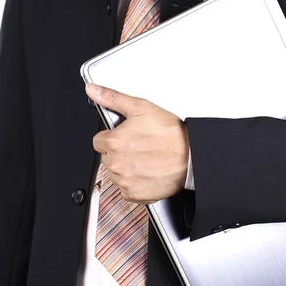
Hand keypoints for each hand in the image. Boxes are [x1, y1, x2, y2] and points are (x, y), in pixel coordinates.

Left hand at [85, 83, 189, 203]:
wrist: (191, 156)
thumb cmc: (171, 134)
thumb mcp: (141, 108)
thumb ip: (113, 98)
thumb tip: (94, 90)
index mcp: (114, 142)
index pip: (99, 141)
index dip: (112, 137)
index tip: (125, 137)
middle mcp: (116, 164)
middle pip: (107, 157)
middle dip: (119, 152)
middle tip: (140, 146)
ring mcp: (125, 181)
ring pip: (116, 173)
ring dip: (127, 167)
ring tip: (146, 159)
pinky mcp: (134, 194)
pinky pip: (126, 189)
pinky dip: (134, 182)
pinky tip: (147, 172)